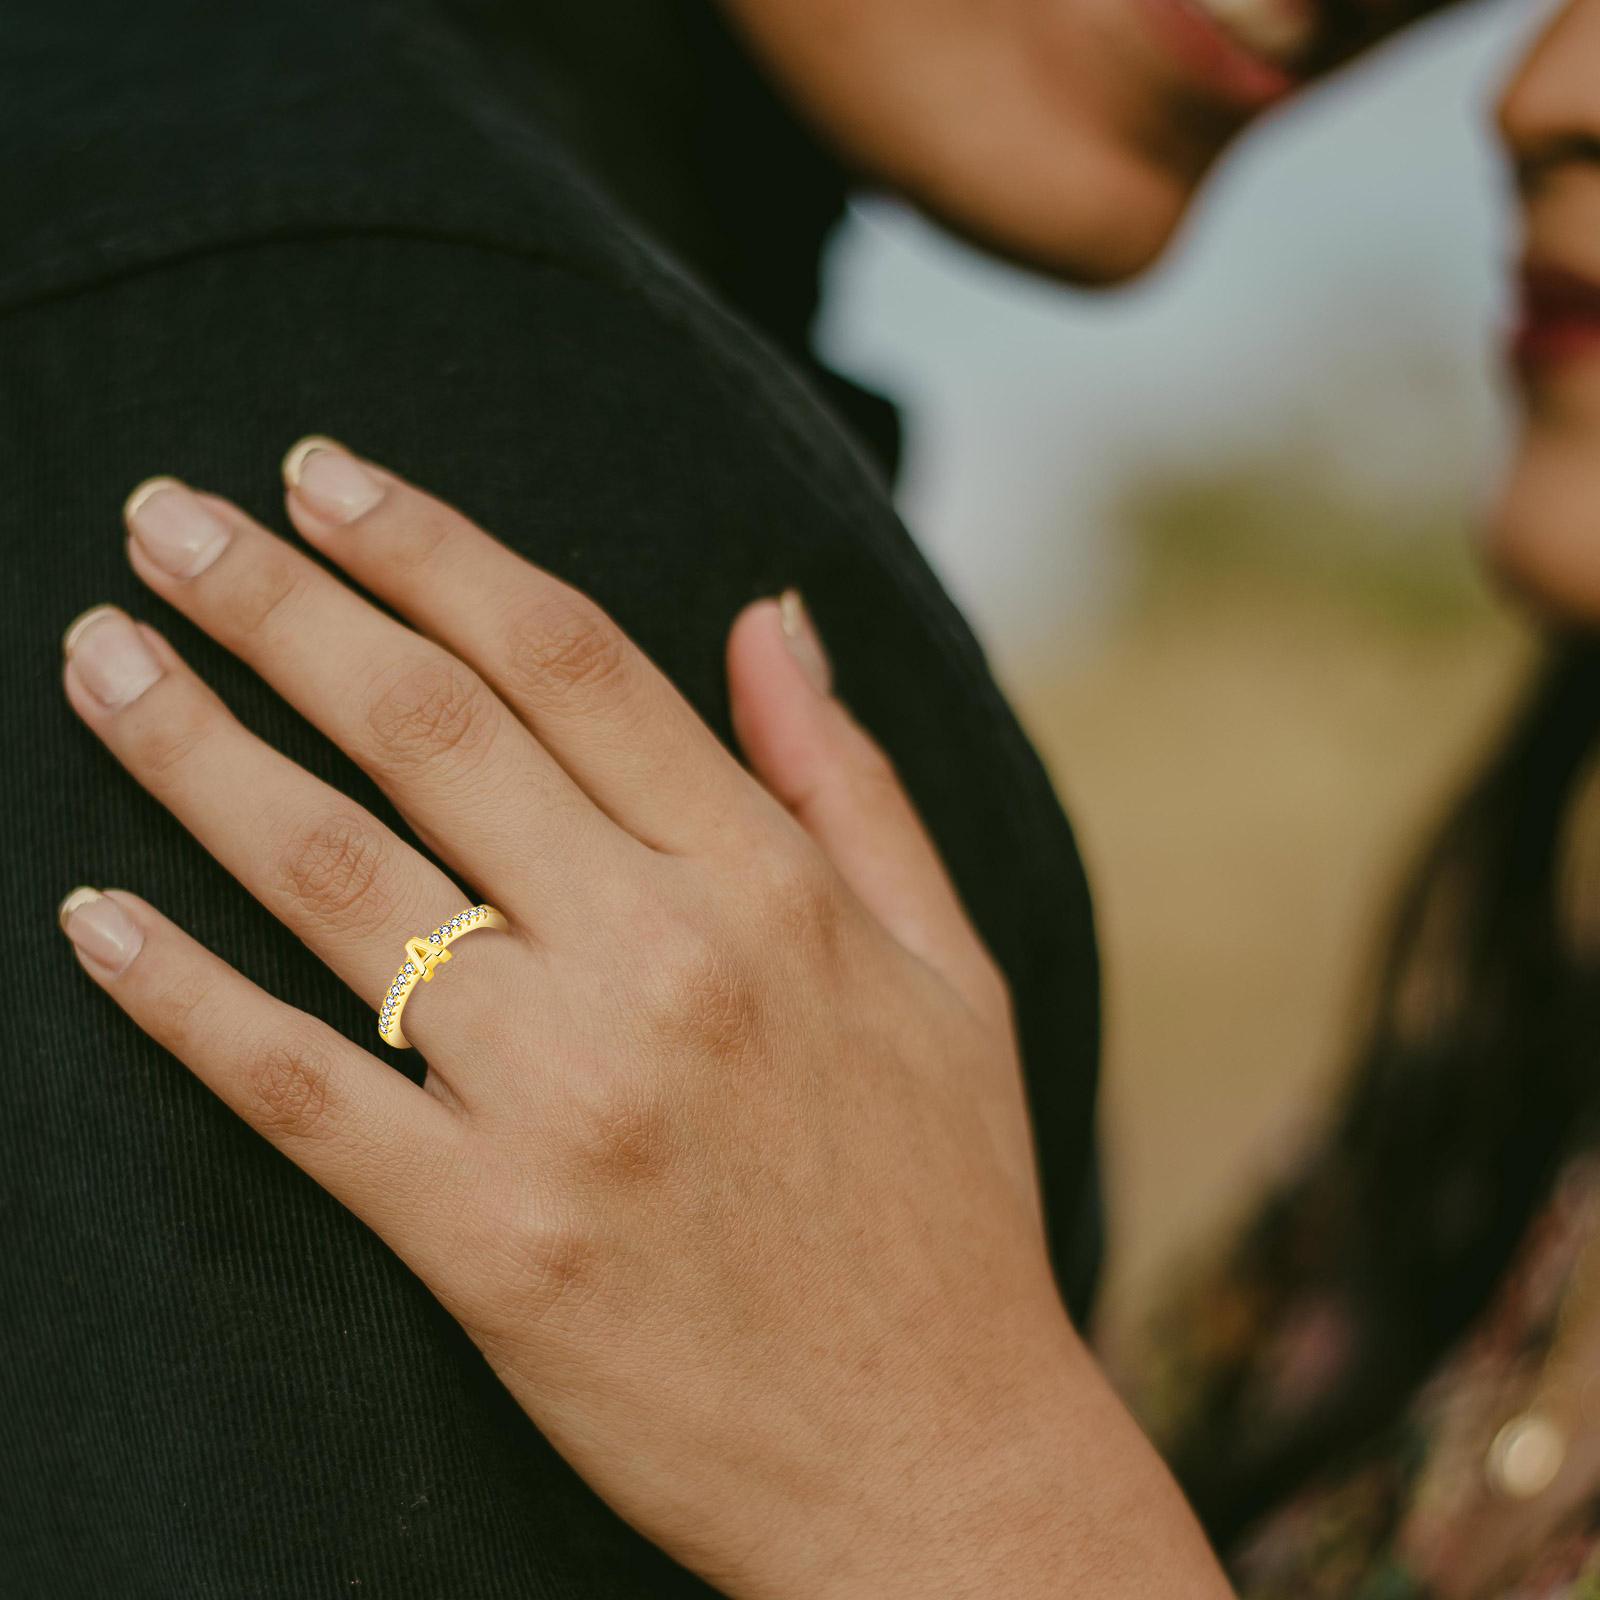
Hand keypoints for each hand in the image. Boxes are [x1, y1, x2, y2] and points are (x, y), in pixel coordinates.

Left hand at [57, 440, 1228, 1597]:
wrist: (935, 1460)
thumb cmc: (951, 1202)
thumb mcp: (951, 968)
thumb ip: (849, 782)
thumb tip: (770, 618)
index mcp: (772, 889)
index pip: (569, 663)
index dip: (433, 550)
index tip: (328, 478)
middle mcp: (662, 967)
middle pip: (430, 732)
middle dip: (280, 604)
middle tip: (165, 518)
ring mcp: (565, 1102)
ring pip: (339, 883)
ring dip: (195, 754)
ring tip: (100, 660)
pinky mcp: (488, 1240)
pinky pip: (300, 1092)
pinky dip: (181, 998)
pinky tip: (90, 917)